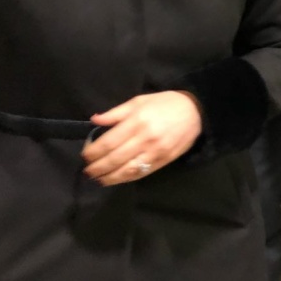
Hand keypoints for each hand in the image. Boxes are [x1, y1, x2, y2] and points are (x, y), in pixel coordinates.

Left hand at [81, 91, 202, 185]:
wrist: (196, 111)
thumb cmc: (165, 103)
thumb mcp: (139, 101)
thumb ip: (116, 113)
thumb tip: (94, 120)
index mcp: (137, 121)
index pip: (108, 142)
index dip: (93, 152)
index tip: (85, 156)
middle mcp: (145, 138)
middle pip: (115, 158)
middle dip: (97, 167)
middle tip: (87, 171)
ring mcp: (155, 152)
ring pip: (127, 170)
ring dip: (109, 177)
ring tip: (98, 179)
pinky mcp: (163, 161)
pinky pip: (141, 173)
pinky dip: (126, 178)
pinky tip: (116, 179)